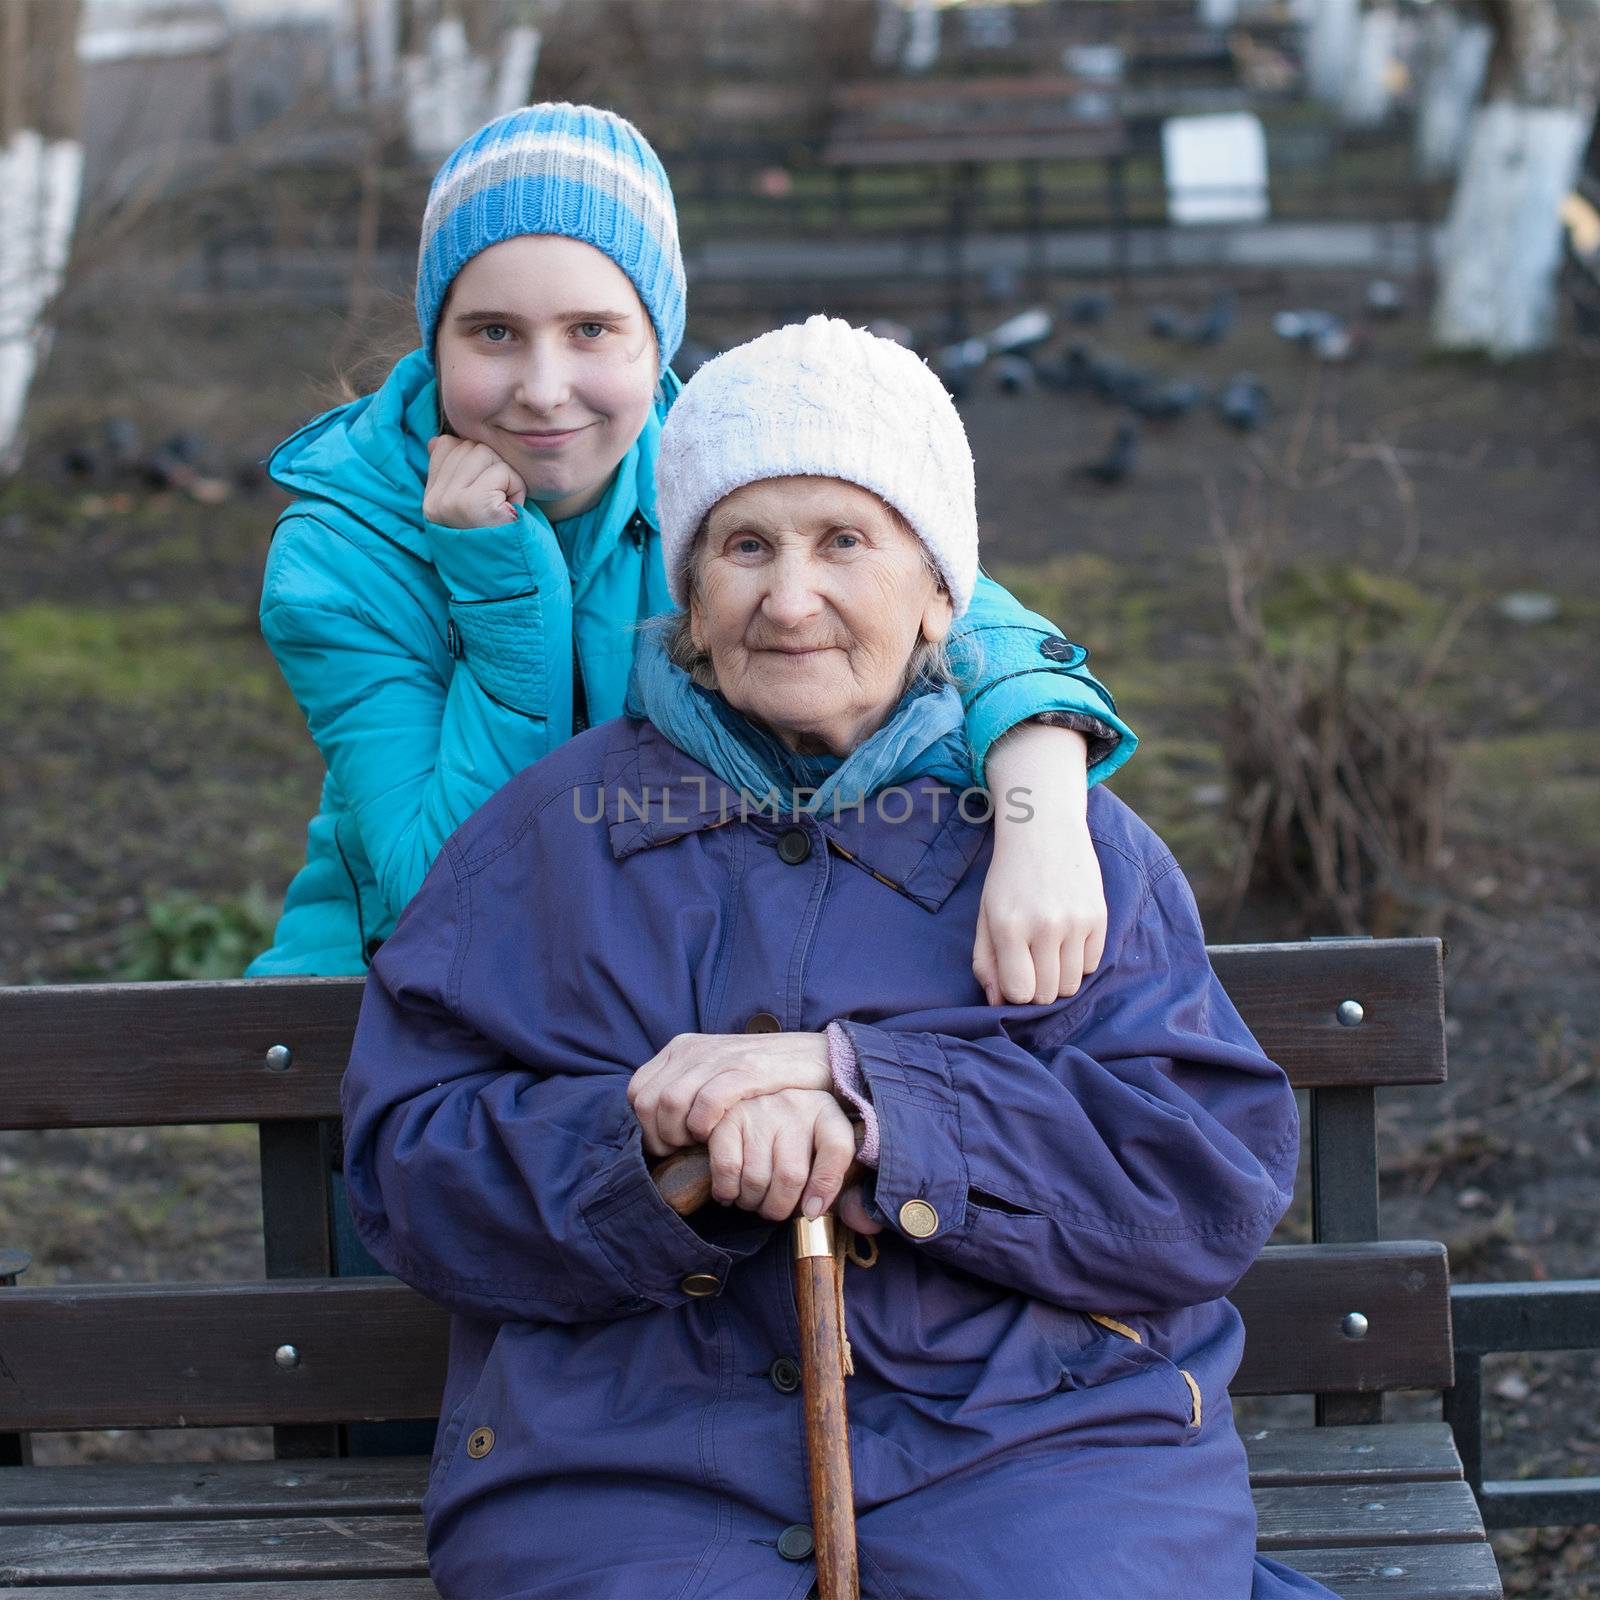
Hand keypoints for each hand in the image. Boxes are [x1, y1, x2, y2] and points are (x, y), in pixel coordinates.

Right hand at [423, 435, 526, 528]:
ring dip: (507, 476)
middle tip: (500, 500)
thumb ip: (455, 473)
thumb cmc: (497, 535)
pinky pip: (502, 471)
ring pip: (486, 454)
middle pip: (470, 447)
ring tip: (504, 504)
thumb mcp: (472, 503)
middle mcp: (435, 500)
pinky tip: (510, 509)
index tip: (486, 489)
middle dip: (495, 468)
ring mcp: (451, 501)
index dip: (475, 459)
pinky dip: (516, 487)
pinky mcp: (473, 502)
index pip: (446, 446)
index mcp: (431, 497)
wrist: (509, 575)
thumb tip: (436, 441)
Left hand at [628, 1031, 831, 1158]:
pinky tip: (715, 1136)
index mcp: (683, 1049)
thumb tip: (659, 1125)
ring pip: (671, 1101)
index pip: (639, 1091)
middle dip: (659, 1135)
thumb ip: (688, 1089)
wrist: (817, 1055)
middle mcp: (695, 1049)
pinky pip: (707, 1100)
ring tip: (698, 1147)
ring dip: (679, 1134)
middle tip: (682, 1152)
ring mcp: (720, 1057)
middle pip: (650, 1100)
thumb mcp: (716, 1074)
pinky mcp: (747, 1069)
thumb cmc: (764, 1075)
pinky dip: (703, 1124)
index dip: (645, 1125)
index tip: (667, 1145)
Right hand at [705, 1088, 858, 1221]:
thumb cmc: (796, 1141)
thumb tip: (865, 1223)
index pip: (837, 1148)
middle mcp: (795, 1105)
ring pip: (757, 1177)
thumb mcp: (825, 1154)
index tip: (813, 1211)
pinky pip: (727, 1168)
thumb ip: (845, 1188)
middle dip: (780, 1207)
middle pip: (792, 1175)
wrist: (750, 1098)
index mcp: (826, 1111)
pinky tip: (731, 1192)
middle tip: (774, 1210)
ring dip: (753, 1203)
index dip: (826, 1187)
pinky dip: (727, 1192)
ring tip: (754, 1200)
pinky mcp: (729, 1119)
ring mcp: (761, 1109)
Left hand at [975, 722, 1105, 1003]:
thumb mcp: (986, 916)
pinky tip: (1065, 938)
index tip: (1013, 976)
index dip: (1015, 993)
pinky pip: (1091, 965)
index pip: (1019, 993)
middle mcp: (1045, 926)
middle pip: (1048, 994)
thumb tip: (998, 1004)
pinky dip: (1078, 961)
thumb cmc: (1008, 877)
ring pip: (1072, 984)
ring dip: (1059, 978)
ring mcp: (1076, 921)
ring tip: (1047, 952)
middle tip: (1030, 965)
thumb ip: (986, 962)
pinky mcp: (1099, 916)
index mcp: (1008, 926)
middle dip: (1037, 989)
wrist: (1043, 829)